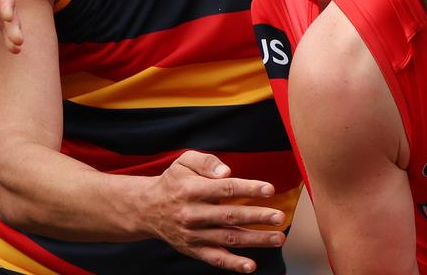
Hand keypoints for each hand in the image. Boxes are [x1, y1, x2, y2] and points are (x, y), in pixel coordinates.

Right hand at [141, 151, 286, 273]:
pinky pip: (215, 258)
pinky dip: (233, 264)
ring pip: (228, 238)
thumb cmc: (173, 182)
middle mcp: (193, 214)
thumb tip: (227, 172)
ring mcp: (194, 235)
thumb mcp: (184, 162)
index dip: (249, 189)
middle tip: (279, 216)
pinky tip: (251, 266)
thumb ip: (206, 162)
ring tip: (278, 238)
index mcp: (192, 190)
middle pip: (230, 216)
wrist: (147, 209)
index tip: (270, 189)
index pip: (225, 189)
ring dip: (255, 240)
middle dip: (257, 216)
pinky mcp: (194, 249)